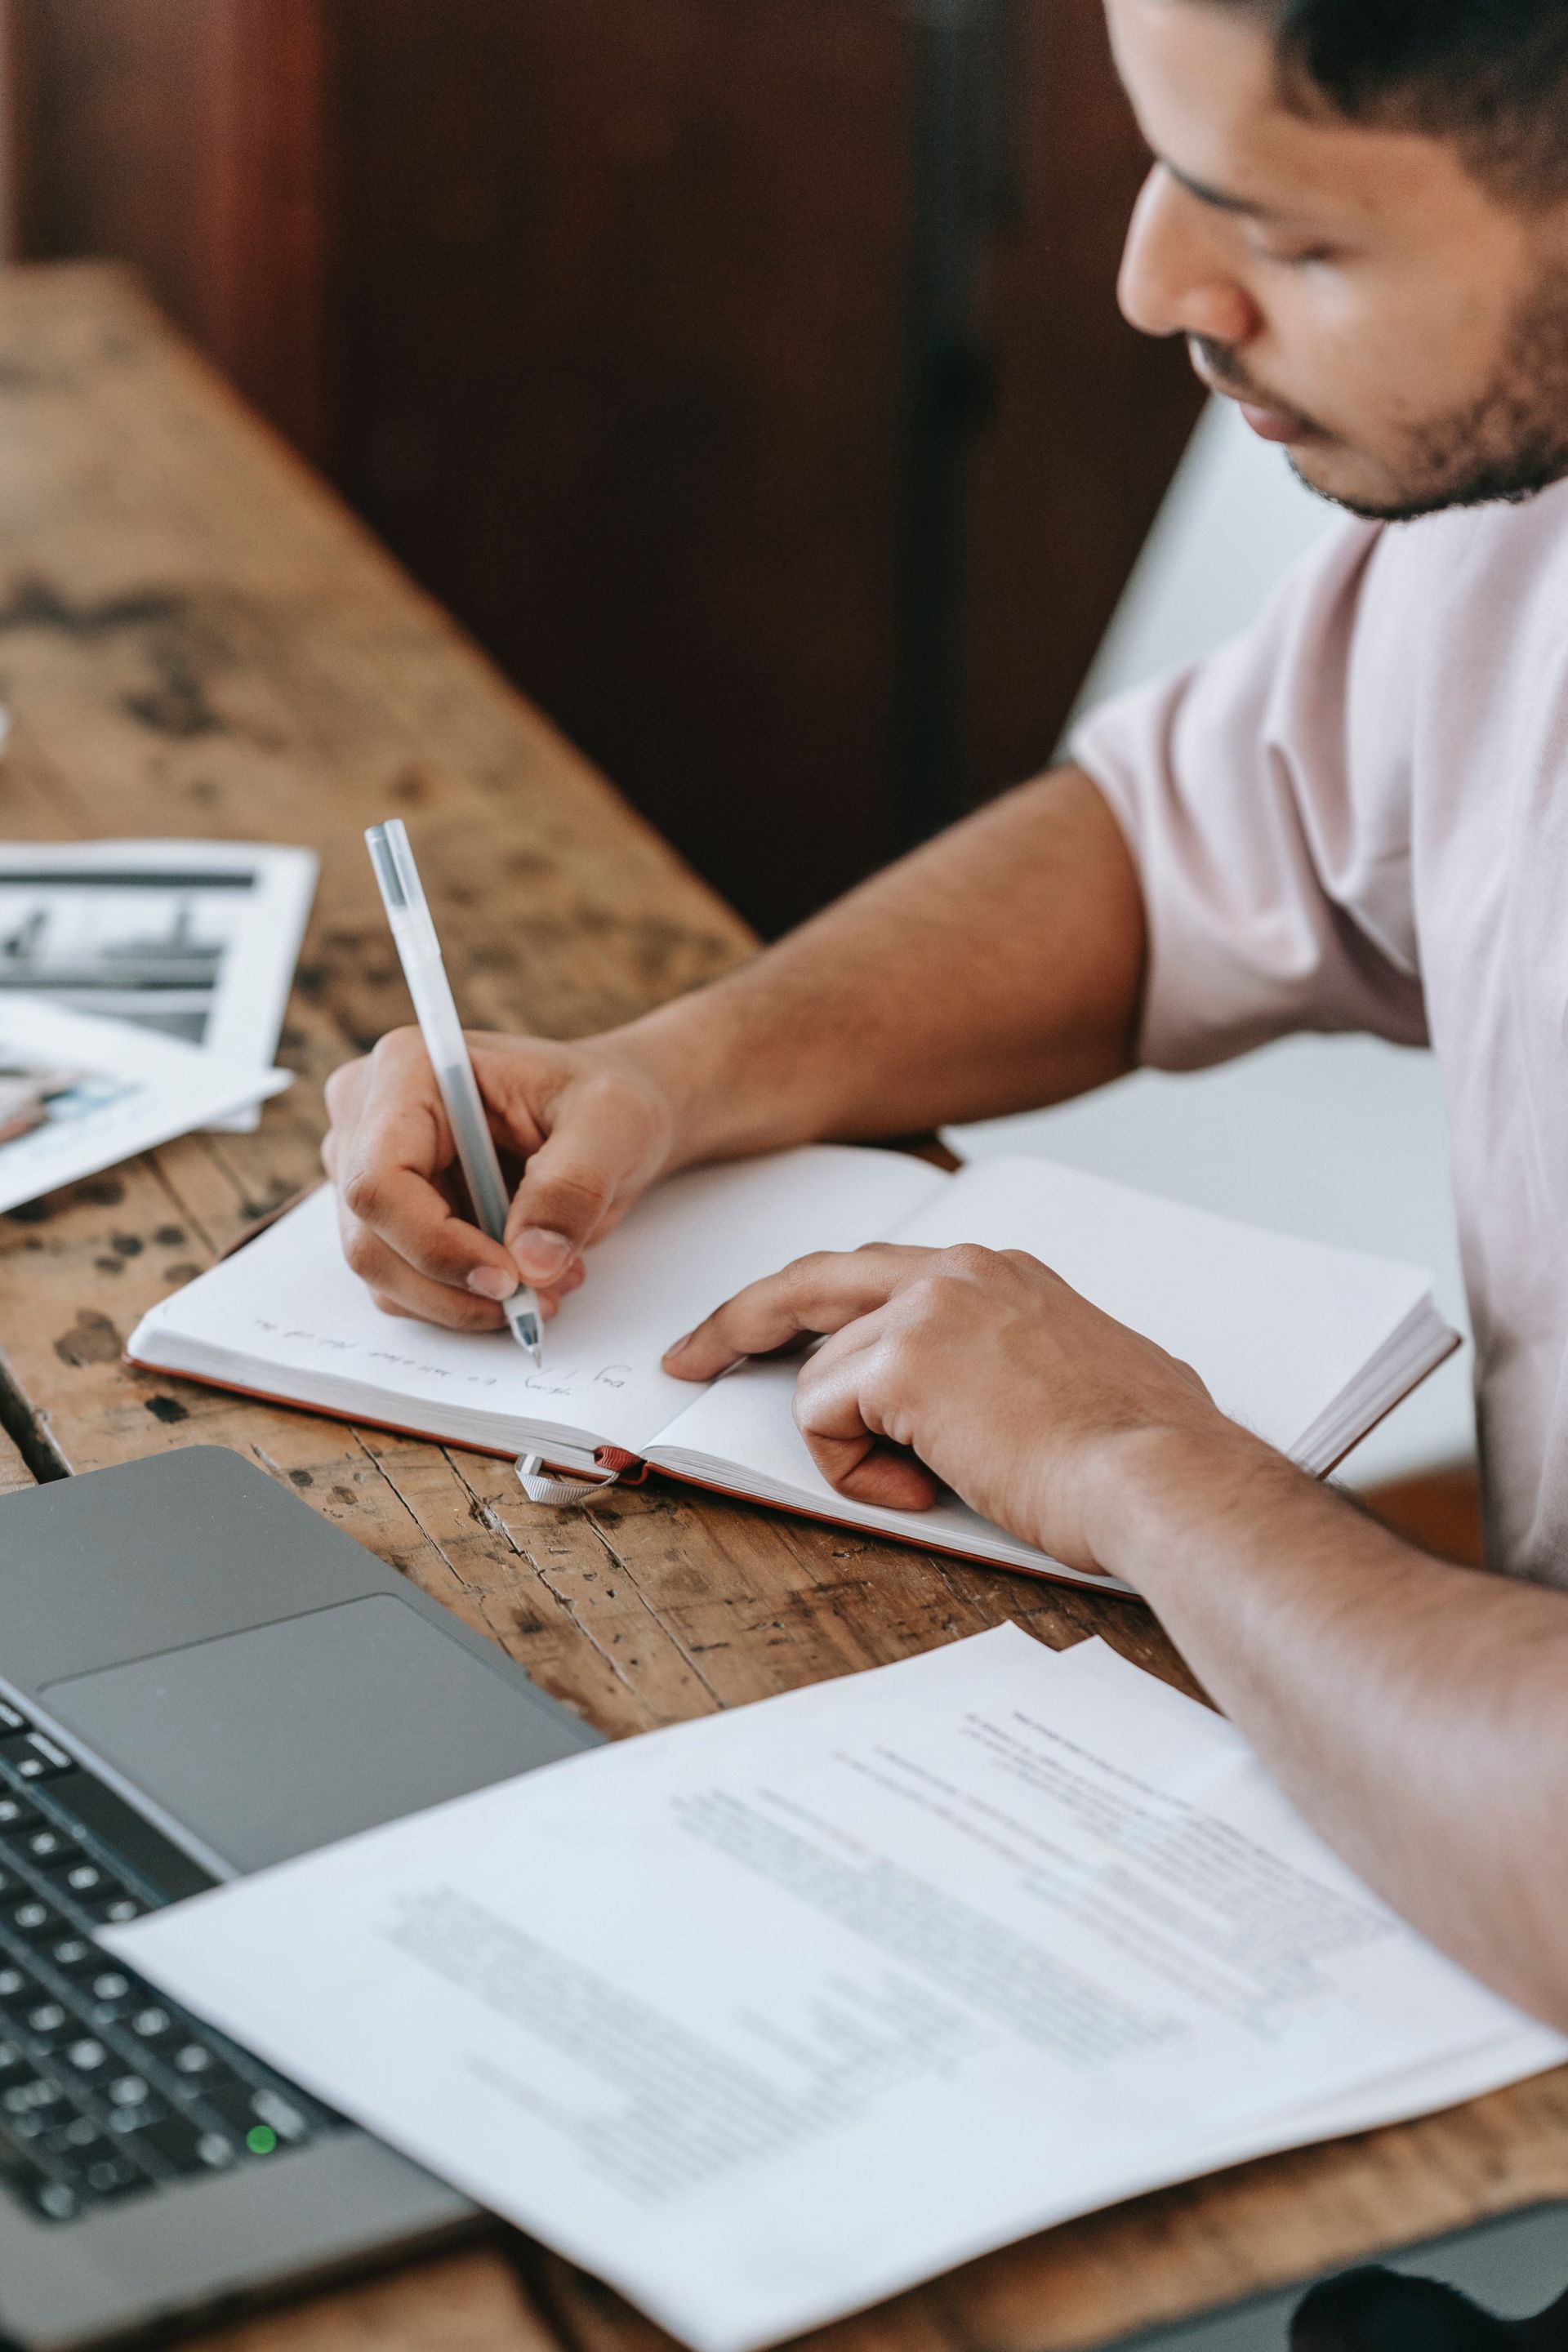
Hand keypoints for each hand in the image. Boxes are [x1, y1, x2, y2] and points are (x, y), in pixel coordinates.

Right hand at [322, 1030, 678, 1329]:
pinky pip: (402, 1284)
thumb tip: (531, 1262)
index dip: (435, 1245)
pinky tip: (522, 1277)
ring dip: (464, 1300)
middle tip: (537, 1297)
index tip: (509, 1278)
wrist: (603, 1120)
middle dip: (455, 1286)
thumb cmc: (602, 1101)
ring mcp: (366, 1168)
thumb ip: (573, 1186)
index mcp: (408, 1069)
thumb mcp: (612, 1124)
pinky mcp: (387, 1215)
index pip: (379, 1181)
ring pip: (382, 1273)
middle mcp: (367, 1116)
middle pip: (370, 1239)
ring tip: (548, 1281)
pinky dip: (461, 1299)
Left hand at [663, 1243, 1235, 1572]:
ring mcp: (925, 1312)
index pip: (873, 1274)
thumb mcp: (1080, 1375)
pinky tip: (924, 1489)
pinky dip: (850, 1470)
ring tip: (932, 1483)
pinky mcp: (901, 1364)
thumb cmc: (1139, 1451)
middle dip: (738, 1321)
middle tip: (692, 1356)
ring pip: (819, 1379)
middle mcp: (957, 1273)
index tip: (761, 1328)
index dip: (809, 1306)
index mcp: (998, 1274)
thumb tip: (1005, 1402)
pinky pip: (821, 1420)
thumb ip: (1015, 1364)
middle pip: (809, 1283)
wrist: (1161, 1477)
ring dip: (851, 1447)